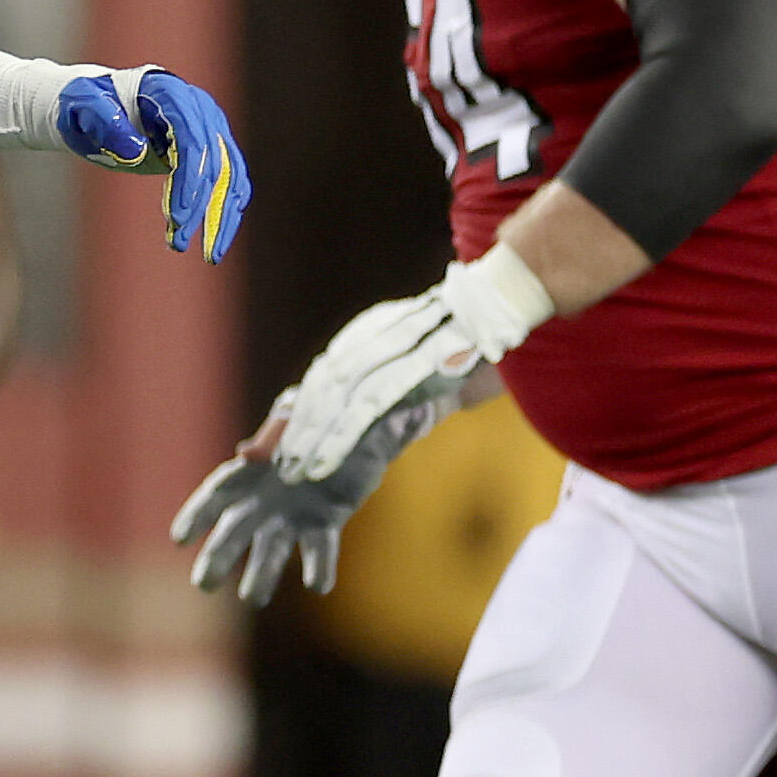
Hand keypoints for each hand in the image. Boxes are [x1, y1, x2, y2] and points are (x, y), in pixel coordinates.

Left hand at [55, 66, 250, 262]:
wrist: (98, 103)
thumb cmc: (86, 103)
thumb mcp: (81, 106)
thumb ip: (103, 121)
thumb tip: (135, 152)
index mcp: (172, 94)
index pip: (193, 140)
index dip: (188, 180)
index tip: (176, 219)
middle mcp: (200, 109)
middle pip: (214, 162)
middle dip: (200, 207)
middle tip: (178, 244)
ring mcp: (209, 128)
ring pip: (230, 176)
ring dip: (221, 217)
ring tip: (210, 255)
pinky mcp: (210, 148)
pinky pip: (229, 181)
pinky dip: (226, 210)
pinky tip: (219, 238)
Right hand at [174, 390, 439, 603]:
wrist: (362, 428)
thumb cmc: (321, 413)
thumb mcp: (302, 410)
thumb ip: (283, 426)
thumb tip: (250, 453)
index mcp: (249, 469)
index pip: (215, 494)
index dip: (196, 516)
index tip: (181, 540)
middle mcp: (264, 498)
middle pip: (234, 531)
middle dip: (217, 558)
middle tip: (204, 586)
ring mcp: (292, 514)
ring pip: (270, 548)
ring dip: (260, 574)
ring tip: (253, 599)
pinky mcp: (324, 523)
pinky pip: (318, 548)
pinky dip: (318, 566)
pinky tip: (318, 586)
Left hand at [271, 249, 549, 480]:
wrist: (498, 305)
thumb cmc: (463, 341)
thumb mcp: (418, 362)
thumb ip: (393, 388)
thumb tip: (372, 424)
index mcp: (365, 335)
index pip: (321, 376)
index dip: (299, 411)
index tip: (281, 440)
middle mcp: (366, 339)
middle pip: (318, 388)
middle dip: (296, 429)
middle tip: (279, 464)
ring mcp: (385, 351)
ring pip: (333, 401)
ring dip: (310, 439)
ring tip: (294, 471)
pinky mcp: (405, 367)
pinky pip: (363, 408)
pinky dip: (338, 437)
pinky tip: (321, 461)